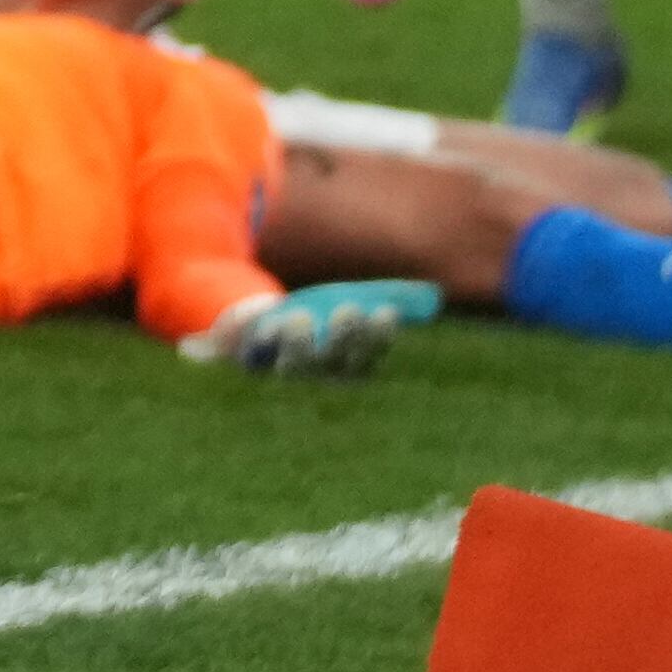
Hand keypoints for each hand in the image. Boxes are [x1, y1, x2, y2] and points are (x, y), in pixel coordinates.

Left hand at [185, 279, 436, 375]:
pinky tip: (259, 316)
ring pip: (291, 369)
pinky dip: (252, 336)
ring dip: (297, 346)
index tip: (383, 312)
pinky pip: (247, 355)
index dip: (375, 340)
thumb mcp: (338, 307)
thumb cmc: (307, 321)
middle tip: (347, 311)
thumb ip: (381, 299)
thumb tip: (429, 295)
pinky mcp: (242, 360)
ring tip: (300, 319)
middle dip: (342, 340)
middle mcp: (311, 377)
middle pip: (332, 366)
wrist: (247, 332)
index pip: (364, 361)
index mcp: (340, 368)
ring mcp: (276, 372)